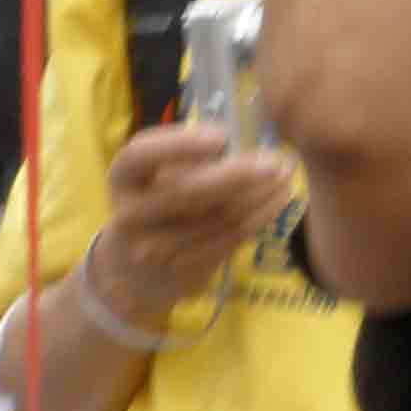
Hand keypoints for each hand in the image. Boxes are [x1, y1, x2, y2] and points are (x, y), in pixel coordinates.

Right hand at [95, 123, 296, 328]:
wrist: (131, 274)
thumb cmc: (156, 205)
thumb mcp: (155, 178)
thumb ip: (187, 159)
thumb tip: (245, 139)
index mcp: (123, 177)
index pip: (141, 154)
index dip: (180, 144)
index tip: (222, 136)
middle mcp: (130, 213)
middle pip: (187, 192)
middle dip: (238, 175)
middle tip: (276, 160)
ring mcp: (153, 248)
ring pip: (216, 219)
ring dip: (260, 197)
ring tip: (287, 177)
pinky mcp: (181, 270)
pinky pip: (228, 242)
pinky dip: (259, 219)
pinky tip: (278, 202)